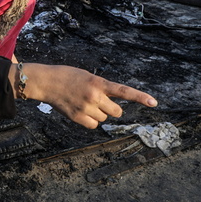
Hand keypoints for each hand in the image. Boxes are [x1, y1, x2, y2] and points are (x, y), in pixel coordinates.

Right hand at [22, 65, 157, 129]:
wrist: (46, 82)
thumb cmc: (68, 76)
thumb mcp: (88, 76)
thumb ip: (102, 88)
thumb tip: (111, 106)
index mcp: (98, 83)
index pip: (124, 91)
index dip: (140, 97)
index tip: (154, 103)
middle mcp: (94, 96)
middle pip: (116, 111)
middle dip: (111, 108)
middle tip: (99, 101)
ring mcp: (86, 108)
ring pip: (104, 118)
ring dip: (99, 113)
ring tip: (84, 103)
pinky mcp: (77, 117)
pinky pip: (93, 125)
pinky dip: (90, 121)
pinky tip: (80, 111)